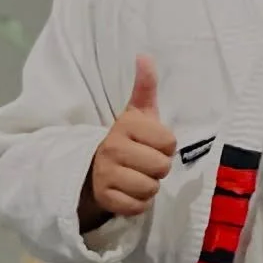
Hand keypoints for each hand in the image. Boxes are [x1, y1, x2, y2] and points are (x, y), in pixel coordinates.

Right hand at [79, 56, 176, 230]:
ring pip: (151, 188)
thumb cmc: (127, 139)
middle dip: (158, 168)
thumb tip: (144, 56)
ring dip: (149, 186)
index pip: (169, 143)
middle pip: (162, 167)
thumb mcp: (137, 112)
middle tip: (144, 162)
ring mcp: (106, 174)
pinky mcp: (105, 198)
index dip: (165, 147)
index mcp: (125, 126)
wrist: (94, 166)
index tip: (151, 144)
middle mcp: (112, 148)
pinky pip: (138, 207)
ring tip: (136, 176)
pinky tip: (129, 191)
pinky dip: (139, 203)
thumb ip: (144, 87)